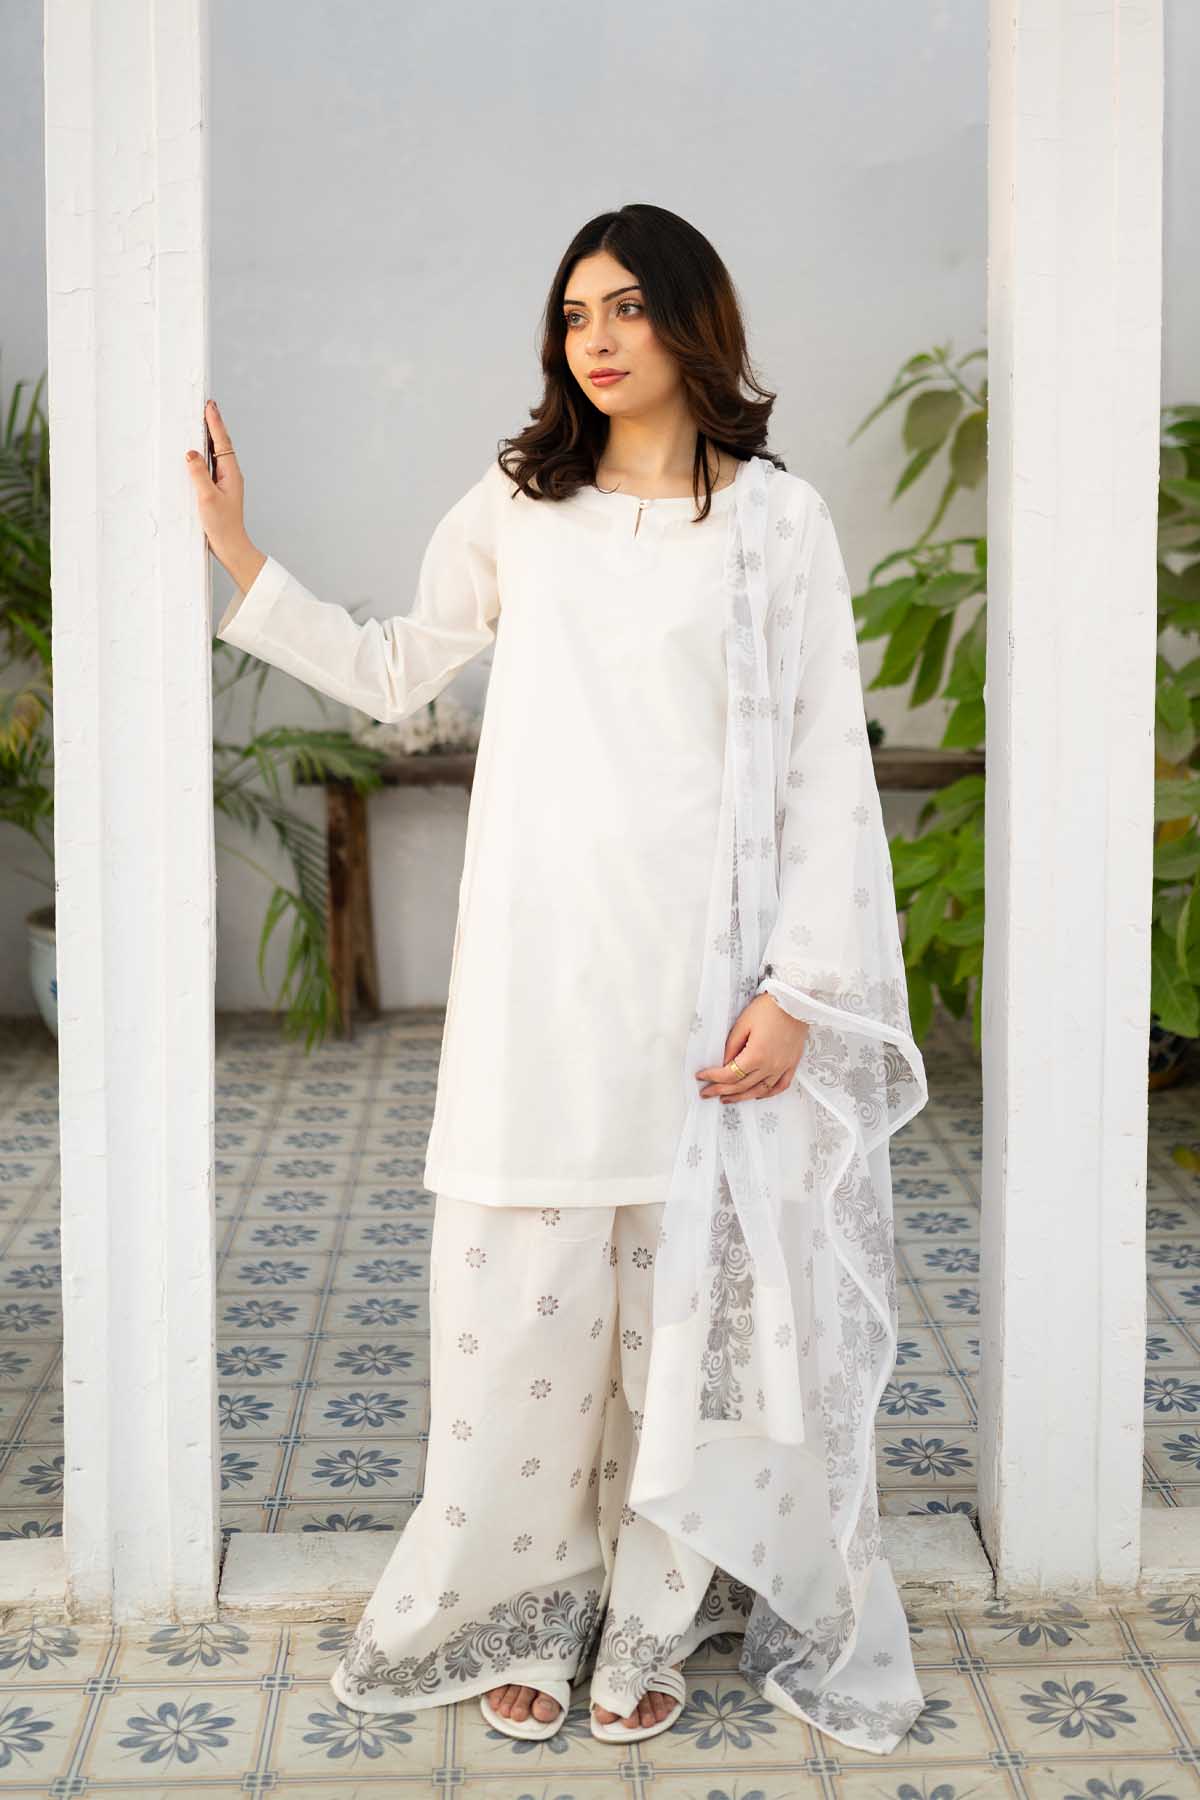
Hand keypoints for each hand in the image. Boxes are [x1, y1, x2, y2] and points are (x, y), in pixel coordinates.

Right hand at [185, 399, 262, 586]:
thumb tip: (190, 452)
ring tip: (199, 420)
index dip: (215, 422)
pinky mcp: (217, 490)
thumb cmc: (222, 526)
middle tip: (205, 405)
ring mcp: (224, 482)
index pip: (222, 442)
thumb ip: (199, 474)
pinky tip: (195, 452)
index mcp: (231, 473)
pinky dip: (203, 454)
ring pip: (214, 454)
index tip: (210, 405)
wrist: (230, 547)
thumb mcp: (207, 498)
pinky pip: (209, 465)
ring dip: (207, 437)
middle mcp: (229, 474)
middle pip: (220, 443)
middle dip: (212, 424)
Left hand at [694, 993, 809, 1101]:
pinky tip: (756, 1095)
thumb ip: (732, 1046)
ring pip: (759, 1091)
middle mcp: (770, 1066)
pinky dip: (767, 1094)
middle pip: (741, 1085)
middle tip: (707, 1093)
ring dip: (741, 1097)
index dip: (712, 1077)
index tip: (700, 1076)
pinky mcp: (792, 1064)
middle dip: (721, 1090)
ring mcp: (782, 1067)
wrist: (795, 1002)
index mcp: (756, 1055)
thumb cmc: (769, 1008)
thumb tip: (724, 1064)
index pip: (729, 1074)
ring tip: (727, 1098)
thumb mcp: (743, 1024)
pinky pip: (780, 1086)